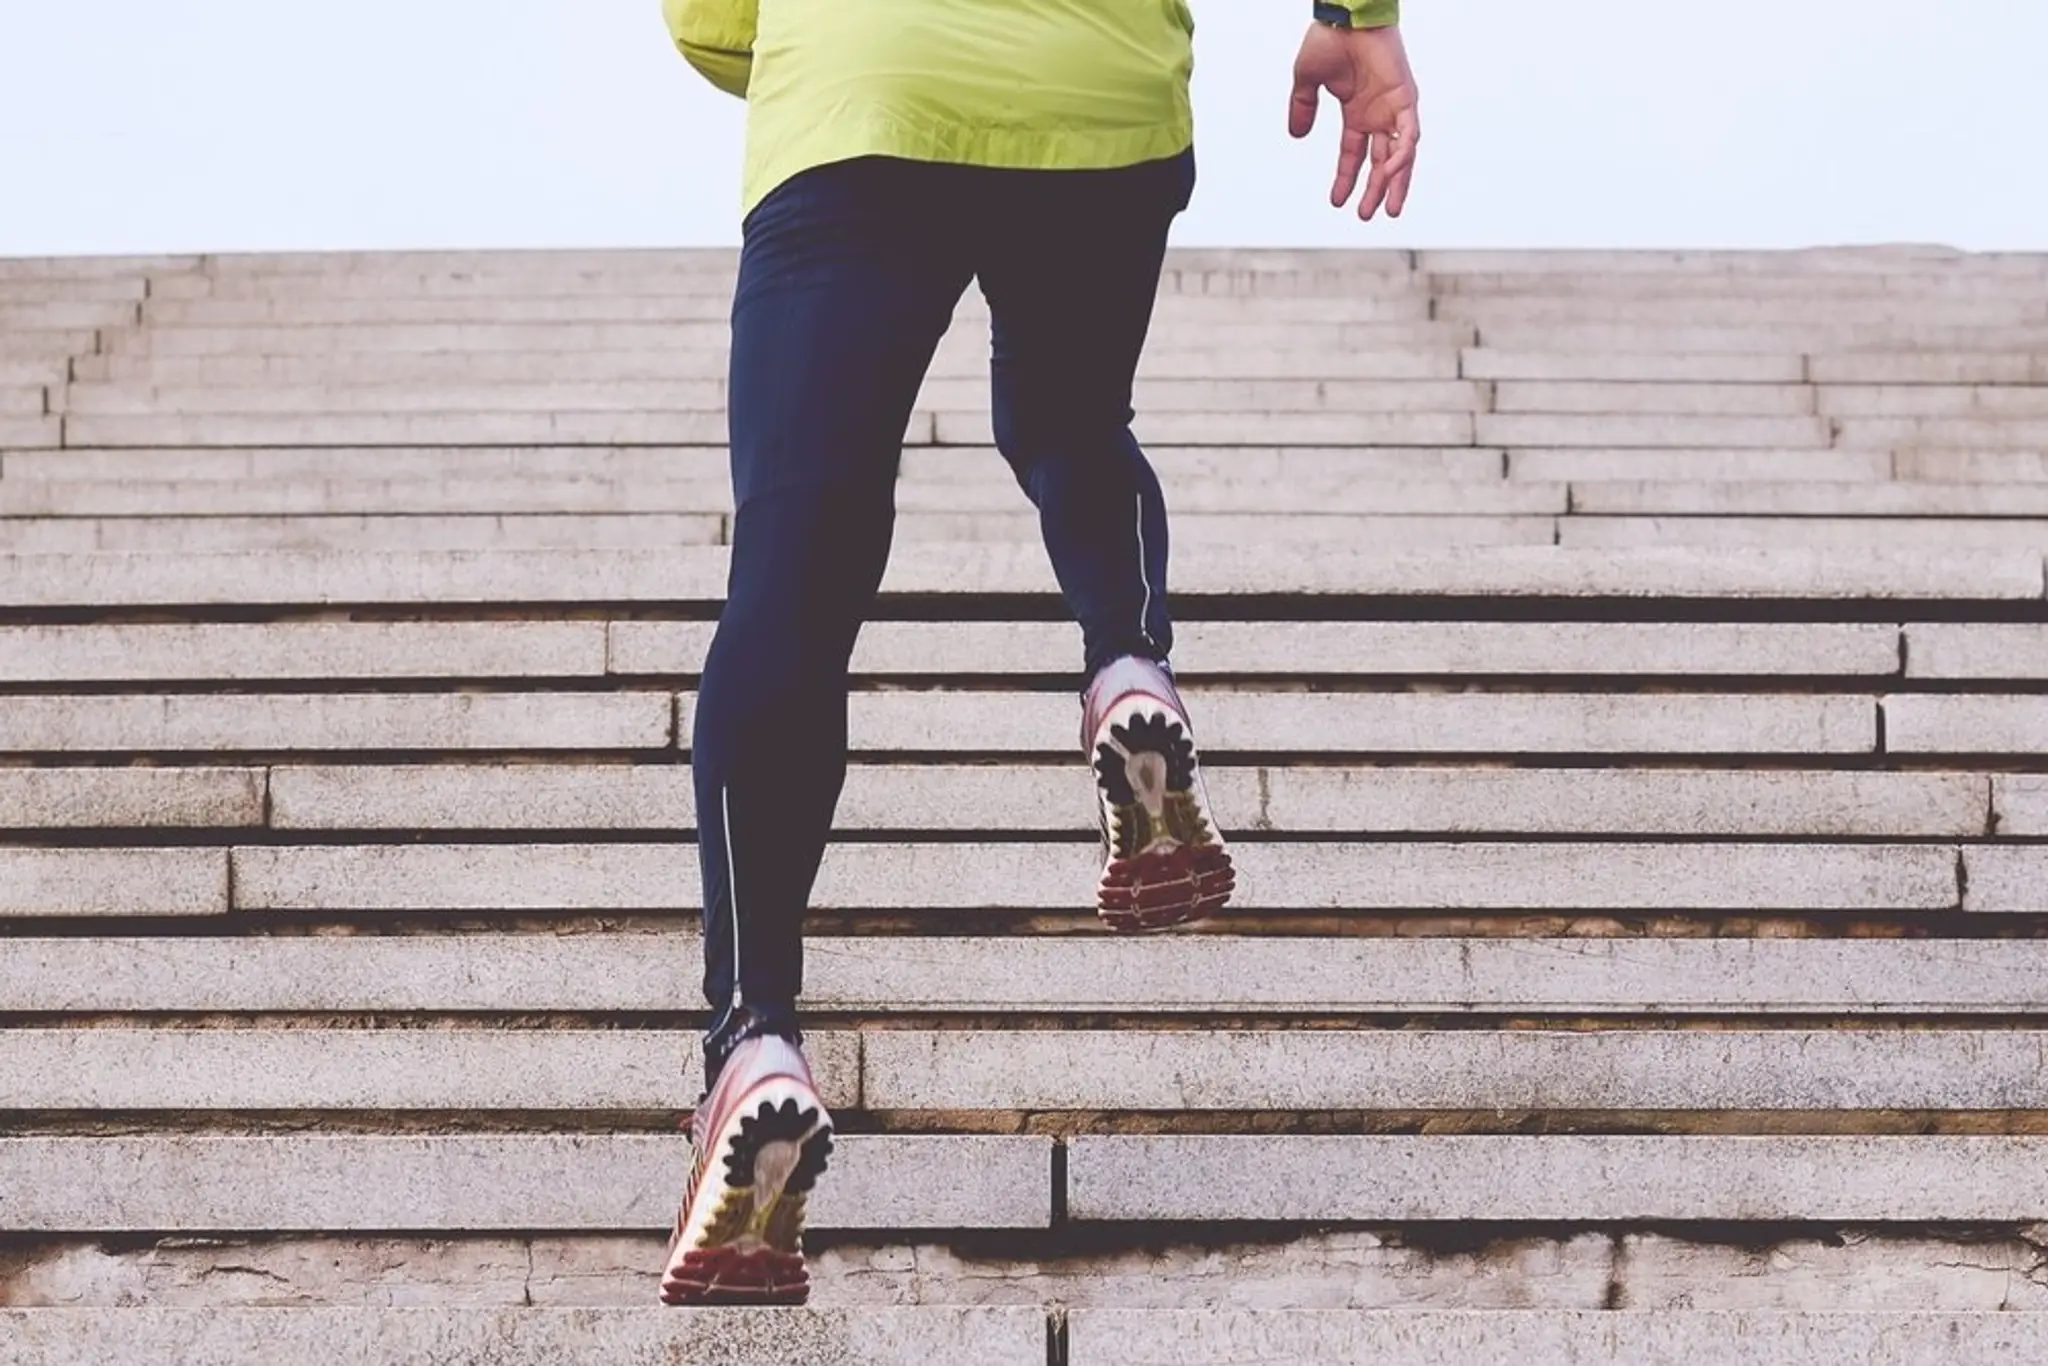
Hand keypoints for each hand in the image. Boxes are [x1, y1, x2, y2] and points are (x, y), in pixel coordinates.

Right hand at [1289, 22, 1419, 219]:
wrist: (1346, 16)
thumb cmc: (1329, 39)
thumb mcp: (1307, 82)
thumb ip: (1303, 109)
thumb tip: (1296, 135)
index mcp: (1357, 111)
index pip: (1354, 153)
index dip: (1346, 178)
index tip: (1336, 201)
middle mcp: (1377, 113)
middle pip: (1381, 161)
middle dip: (1374, 190)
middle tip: (1366, 215)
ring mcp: (1393, 107)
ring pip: (1400, 155)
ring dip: (1395, 183)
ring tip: (1389, 210)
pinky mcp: (1405, 98)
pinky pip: (1409, 136)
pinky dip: (1403, 156)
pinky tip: (1391, 176)